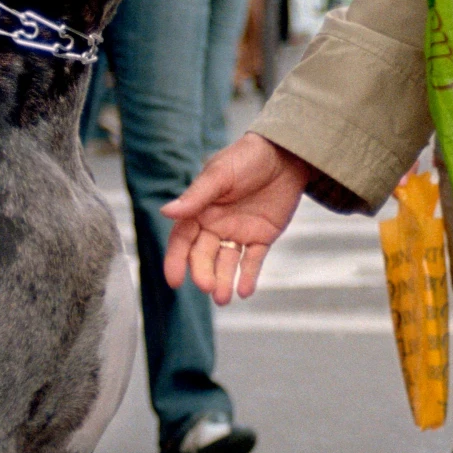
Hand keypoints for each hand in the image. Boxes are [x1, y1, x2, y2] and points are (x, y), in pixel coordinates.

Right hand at [161, 132, 313, 304]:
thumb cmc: (247, 157)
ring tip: (224, 298)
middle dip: (204, 272)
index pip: (183, 239)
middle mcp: (216, 224)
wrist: (286, 154)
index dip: (176, 259)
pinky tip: (244, 291)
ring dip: (223, 280)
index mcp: (200, 209)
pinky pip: (253, 260)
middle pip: (204, 255)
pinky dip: (248, 276)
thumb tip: (166, 213)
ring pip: (227, 262)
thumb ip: (196, 197)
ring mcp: (239, 232)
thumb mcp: (220, 175)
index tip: (174, 281)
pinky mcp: (262, 237)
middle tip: (207, 287)